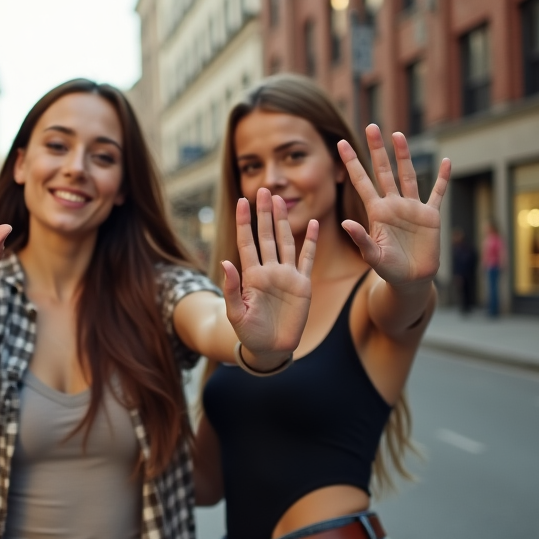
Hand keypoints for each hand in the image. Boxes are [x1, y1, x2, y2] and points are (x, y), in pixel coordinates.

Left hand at [221, 189, 317, 357]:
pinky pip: (307, 258)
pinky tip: (313, 224)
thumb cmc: (249, 333)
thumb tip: (225, 262)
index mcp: (251, 275)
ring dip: (283, 221)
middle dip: (264, 213)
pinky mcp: (302, 285)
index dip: (245, 222)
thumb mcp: (236, 313)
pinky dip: (311, 242)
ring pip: (286, 241)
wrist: (270, 348)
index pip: (247, 242)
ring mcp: (286, 276)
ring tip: (280, 201)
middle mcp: (269, 270)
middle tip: (264, 190)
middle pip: (266, 236)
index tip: (242, 201)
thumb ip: (231, 289)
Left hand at [338, 125, 450, 288]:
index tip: (341, 143)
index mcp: (376, 212)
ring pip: (408, 175)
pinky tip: (447, 162)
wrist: (410, 280)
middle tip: (371, 126)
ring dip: (404, 156)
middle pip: (383, 171)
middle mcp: (393, 204)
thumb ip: (361, 239)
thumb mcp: (372, 256)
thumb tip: (346, 222)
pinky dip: (443, 179)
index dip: (352, 163)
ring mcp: (412, 208)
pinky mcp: (430, 216)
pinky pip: (438, 193)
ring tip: (397, 135)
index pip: (361, 181)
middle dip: (377, 149)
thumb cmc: (388, 269)